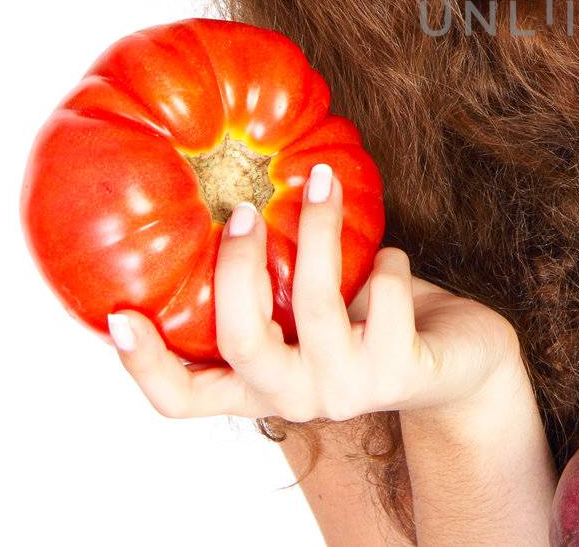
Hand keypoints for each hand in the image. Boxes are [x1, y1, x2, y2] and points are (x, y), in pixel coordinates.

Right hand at [107, 163, 518, 422]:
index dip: (145, 365)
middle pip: (241, 343)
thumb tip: (221, 191)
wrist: (460, 363)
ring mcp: (347, 390)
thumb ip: (269, 279)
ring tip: (321, 179)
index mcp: (260, 386)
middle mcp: (294, 397)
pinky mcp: (401, 370)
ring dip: (319, 231)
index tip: (118, 315)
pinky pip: (384, 293)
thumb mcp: (311, 305)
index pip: (182, 399)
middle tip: (238, 208)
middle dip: (236, 266)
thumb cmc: (371, 319)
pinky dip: (389, 260)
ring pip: (316, 304)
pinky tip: (392, 259)